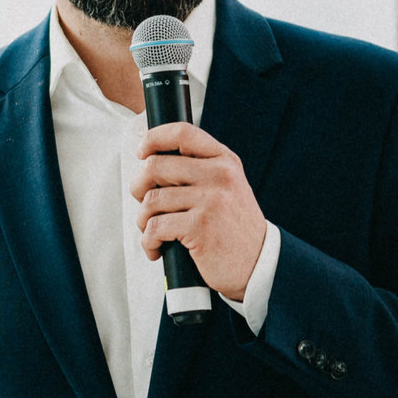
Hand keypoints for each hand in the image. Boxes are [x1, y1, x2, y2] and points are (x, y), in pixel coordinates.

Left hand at [130, 122, 267, 300]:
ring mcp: (211, 200)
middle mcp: (220, 175)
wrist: (259, 265)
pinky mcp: (200, 226)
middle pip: (155, 165)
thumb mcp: (228, 188)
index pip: (183, 133)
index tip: (141, 152)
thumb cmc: (234, 229)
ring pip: (151, 199)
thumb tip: (151, 163)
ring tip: (152, 233)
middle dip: (139, 187)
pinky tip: (157, 249)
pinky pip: (155, 227)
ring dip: (143, 221)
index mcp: (225, 161)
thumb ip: (199, 171)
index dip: (154, 138)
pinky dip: (148, 242)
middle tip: (145, 205)